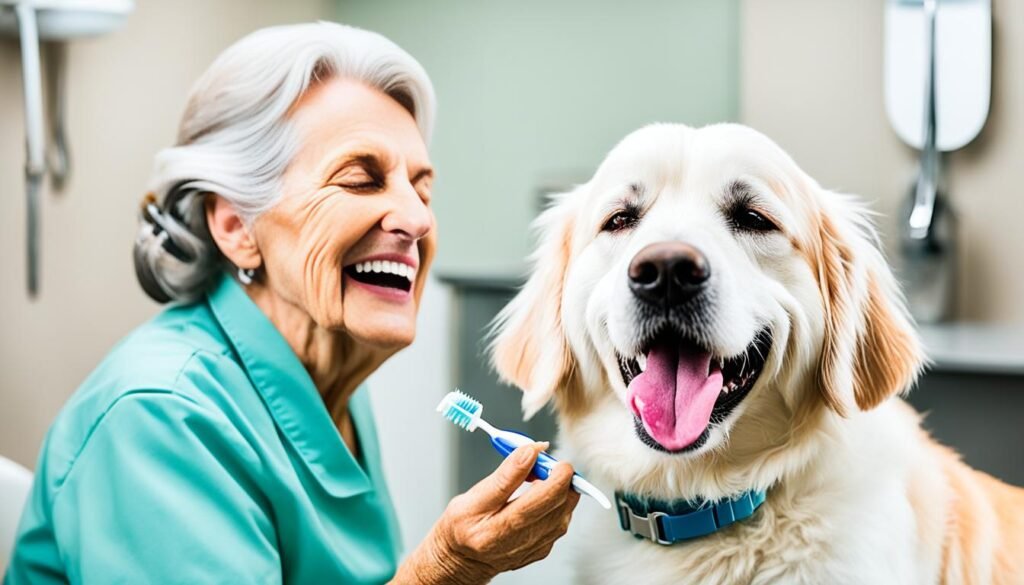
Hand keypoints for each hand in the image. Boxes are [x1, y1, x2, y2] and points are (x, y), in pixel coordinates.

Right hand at [392, 442, 580, 584]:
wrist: (464, 559)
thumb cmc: (463, 527)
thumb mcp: (473, 497)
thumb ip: (504, 475)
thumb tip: (529, 453)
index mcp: (497, 530)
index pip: (535, 499)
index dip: (548, 472)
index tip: (544, 453)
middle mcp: (521, 542)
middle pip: (556, 503)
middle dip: (558, 475)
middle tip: (545, 461)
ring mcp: (536, 547)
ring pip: (565, 509)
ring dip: (559, 487)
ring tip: (539, 477)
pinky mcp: (545, 547)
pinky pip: (563, 517)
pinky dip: (558, 500)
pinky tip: (541, 494)